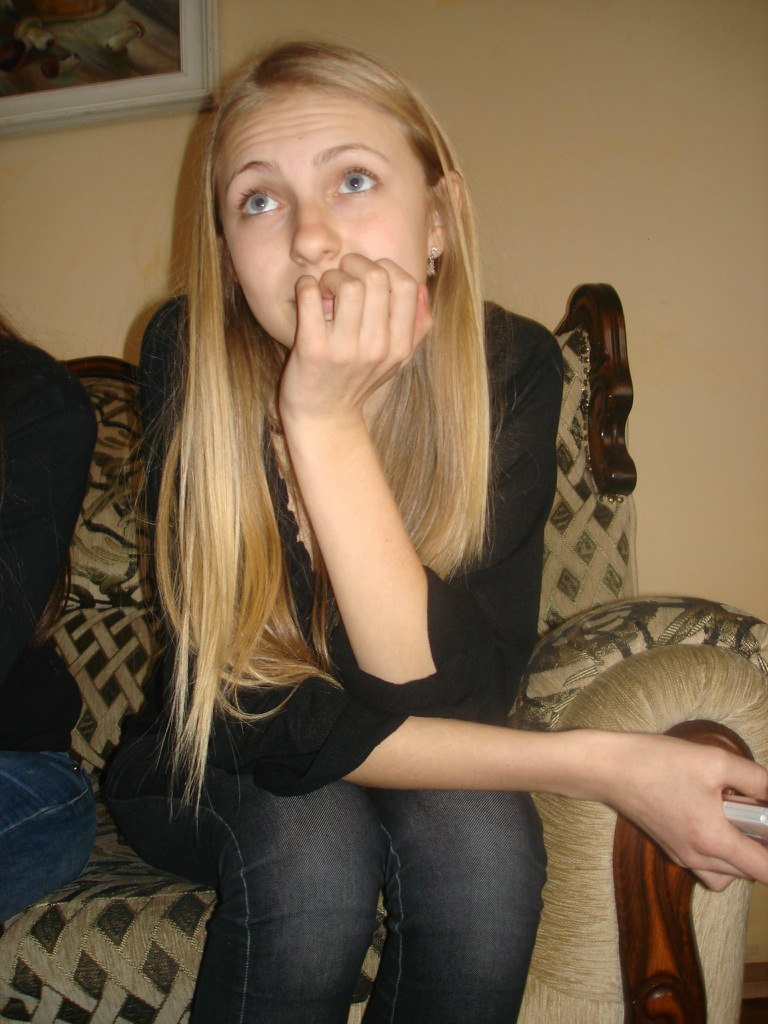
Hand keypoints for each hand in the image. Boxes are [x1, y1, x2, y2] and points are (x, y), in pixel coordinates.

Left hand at [278, 254, 431, 428]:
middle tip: (342, 274)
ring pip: (347, 285)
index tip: (368, 274)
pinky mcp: (313, 350)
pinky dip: (306, 286)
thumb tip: (422, 287)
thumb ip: (416, 327)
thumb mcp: (396, 361)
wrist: (324, 417)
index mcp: (399, 346)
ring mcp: (345, 350)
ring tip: (325, 287)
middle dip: (355, 264)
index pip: (406, 285)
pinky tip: (307, 295)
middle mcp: (376, 348)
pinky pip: (310, 296)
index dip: (386, 267)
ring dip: (332, 275)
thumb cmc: (358, 382)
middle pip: (376, 278)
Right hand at [599, 732, 767, 889]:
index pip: (765, 871)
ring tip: (737, 819)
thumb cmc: (658, 763)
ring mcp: (682, 856)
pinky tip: (712, 817)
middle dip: (760, 846)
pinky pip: (706, 864)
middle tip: (754, 812)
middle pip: (749, 873)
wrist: (608, 768)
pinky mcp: (669, 847)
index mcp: (714, 840)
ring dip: (740, 854)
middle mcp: (698, 857)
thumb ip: (756, 779)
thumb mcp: (715, 761)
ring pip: (727, 873)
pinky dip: (718, 851)